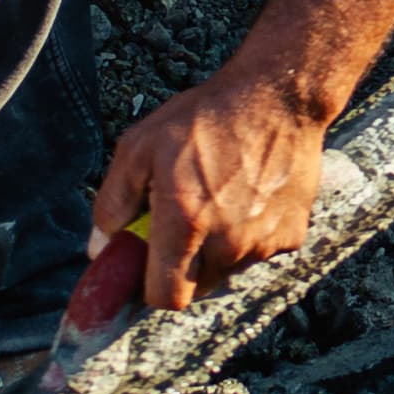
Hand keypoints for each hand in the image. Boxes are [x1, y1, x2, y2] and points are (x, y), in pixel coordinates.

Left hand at [91, 71, 332, 310]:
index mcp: (185, 223)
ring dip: (219, 248)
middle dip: (185, 264)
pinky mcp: (292, 234)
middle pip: (198, 285)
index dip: (152, 287)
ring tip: (219, 200)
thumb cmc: (206, 117)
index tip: (148, 267)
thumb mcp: (141, 146)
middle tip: (184, 223)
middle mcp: (229, 242)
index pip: (166, 297)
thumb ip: (114, 202)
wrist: (278, 96)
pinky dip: (250, 234)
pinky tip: (248, 196)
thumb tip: (100, 247)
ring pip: (230, 268)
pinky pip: (261, 251)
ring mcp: (265, 241)